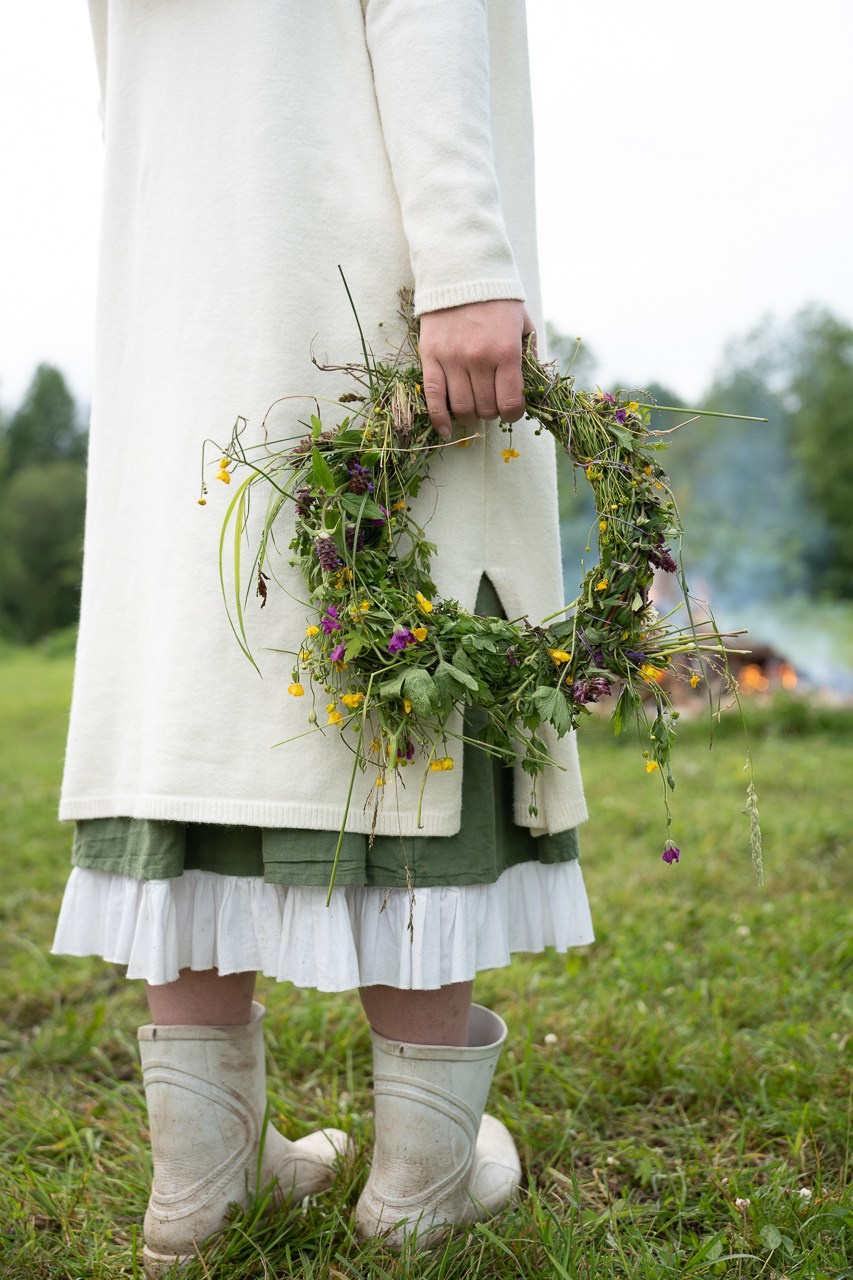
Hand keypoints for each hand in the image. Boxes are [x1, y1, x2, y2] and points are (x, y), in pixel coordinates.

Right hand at [418, 300, 536, 438]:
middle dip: (491, 413)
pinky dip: (439, 419)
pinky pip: (433, 397)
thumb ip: (531, 355)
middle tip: (490, 403)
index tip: (511, 411)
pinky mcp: (430, 357)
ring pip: (461, 408)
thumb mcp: (524, 324)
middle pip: (486, 409)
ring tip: (472, 408)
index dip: (512, 414)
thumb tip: (534, 386)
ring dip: (469, 416)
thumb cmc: (497, 301)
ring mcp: (452, 359)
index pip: (510, 403)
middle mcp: (480, 359)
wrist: (462, 273)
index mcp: (506, 352)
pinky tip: (446, 430)